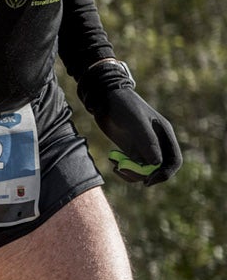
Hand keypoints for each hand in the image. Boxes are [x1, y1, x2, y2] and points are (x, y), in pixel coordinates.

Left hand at [78, 62, 180, 185]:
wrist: (104, 99)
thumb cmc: (123, 106)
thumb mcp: (136, 122)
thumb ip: (147, 141)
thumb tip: (156, 163)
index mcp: (164, 135)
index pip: (174, 160)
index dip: (165, 173)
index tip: (148, 181)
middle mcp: (157, 143)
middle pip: (159, 168)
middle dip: (144, 175)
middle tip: (124, 171)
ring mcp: (143, 147)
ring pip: (145, 170)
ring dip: (131, 173)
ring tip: (116, 166)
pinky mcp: (130, 149)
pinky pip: (132, 166)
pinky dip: (124, 169)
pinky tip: (113, 161)